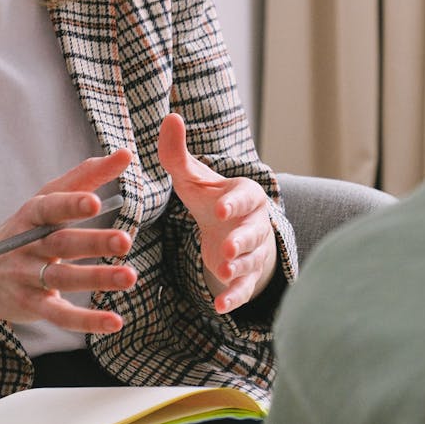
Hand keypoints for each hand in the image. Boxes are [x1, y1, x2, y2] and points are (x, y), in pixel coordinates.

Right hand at [0, 148, 137, 334]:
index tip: (95, 201)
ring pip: (63, 278)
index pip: (51, 206)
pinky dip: (87, 321)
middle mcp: (28, 245)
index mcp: (32, 215)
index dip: (71, 204)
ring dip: (97, 278)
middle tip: (125, 241)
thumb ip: (85, 177)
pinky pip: (60, 315)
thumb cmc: (24, 230)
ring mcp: (27, 277)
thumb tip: (125, 153)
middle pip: (62, 243)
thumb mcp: (46, 200)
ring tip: (130, 278)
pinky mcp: (32, 306)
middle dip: (93, 242)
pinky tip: (115, 321)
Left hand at [156, 113, 277, 312]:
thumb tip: (170, 116)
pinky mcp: (245, 276)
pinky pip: (243, 288)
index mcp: (245, 194)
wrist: (229, 227)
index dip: (232, 204)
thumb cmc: (210, 196)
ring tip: (221, 272)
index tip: (218, 210)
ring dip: (238, 268)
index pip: (243, 197)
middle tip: (226, 249)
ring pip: (249, 261)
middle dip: (241, 241)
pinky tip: (219, 307)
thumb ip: (177, 152)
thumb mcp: (192, 177)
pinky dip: (233, 298)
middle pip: (252, 233)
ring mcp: (252, 252)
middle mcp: (255, 223)